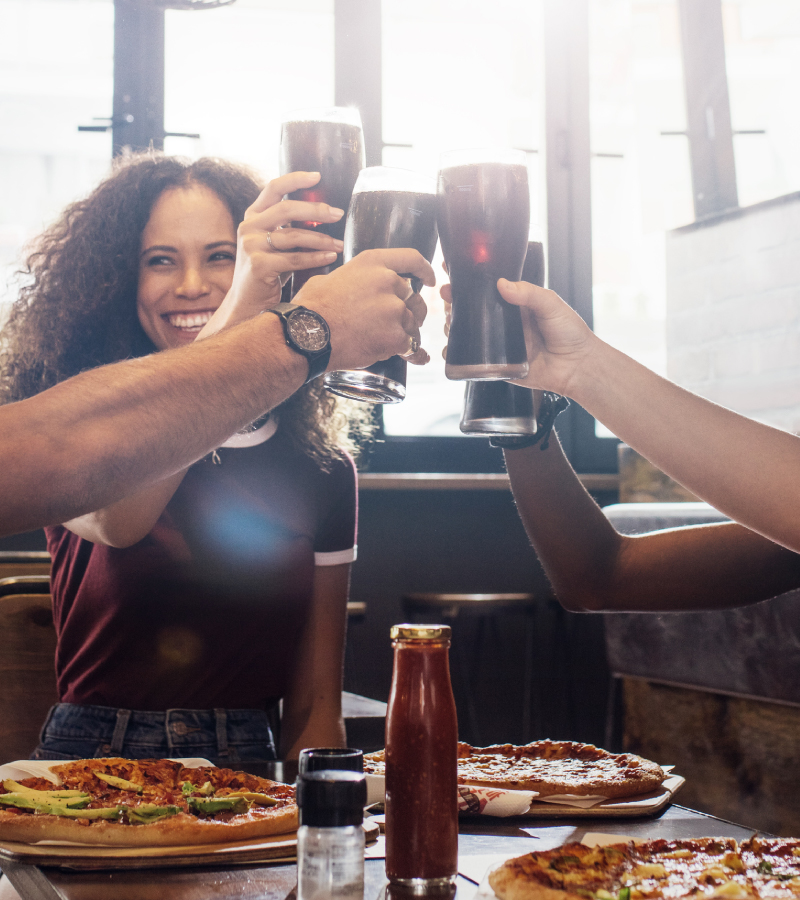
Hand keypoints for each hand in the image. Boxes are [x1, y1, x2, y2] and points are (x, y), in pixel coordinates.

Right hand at [203, 172, 344, 335]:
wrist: (247, 304)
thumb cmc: (268, 273)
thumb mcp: (275, 244)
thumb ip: (289, 227)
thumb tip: (324, 213)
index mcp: (253, 216)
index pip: (274, 188)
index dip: (295, 179)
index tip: (317, 176)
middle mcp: (248, 227)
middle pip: (287, 209)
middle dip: (316, 210)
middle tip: (337, 214)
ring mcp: (251, 246)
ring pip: (293, 236)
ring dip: (321, 239)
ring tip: (338, 244)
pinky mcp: (258, 266)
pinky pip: (294, 259)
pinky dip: (316, 258)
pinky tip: (330, 258)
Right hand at [296, 248, 433, 370]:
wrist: (307, 336)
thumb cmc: (311, 309)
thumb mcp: (331, 279)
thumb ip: (353, 279)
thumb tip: (355, 286)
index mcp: (372, 264)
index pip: (410, 259)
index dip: (424, 269)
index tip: (429, 279)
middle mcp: (388, 282)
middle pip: (412, 299)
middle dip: (407, 312)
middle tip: (393, 324)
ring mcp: (394, 310)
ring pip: (413, 323)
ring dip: (405, 333)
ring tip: (386, 342)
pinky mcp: (395, 336)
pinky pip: (412, 346)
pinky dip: (413, 354)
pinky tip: (414, 358)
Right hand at [440, 278, 597, 395]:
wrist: (577, 367)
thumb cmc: (570, 333)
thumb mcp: (551, 304)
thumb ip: (528, 293)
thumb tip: (501, 283)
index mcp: (514, 305)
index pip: (485, 289)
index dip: (467, 279)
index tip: (451, 268)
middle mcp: (502, 324)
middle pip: (470, 310)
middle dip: (453, 301)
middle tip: (448, 295)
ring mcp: (498, 345)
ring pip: (466, 333)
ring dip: (452, 325)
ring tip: (450, 320)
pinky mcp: (496, 365)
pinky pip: (472, 361)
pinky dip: (456, 355)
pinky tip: (449, 348)